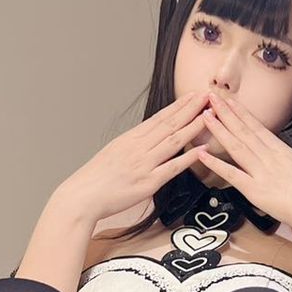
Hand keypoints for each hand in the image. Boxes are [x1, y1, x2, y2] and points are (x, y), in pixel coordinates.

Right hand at [59, 91, 210, 222]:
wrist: (82, 196)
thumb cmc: (96, 178)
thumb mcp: (114, 152)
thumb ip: (133, 145)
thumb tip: (148, 138)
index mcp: (130, 139)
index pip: (159, 118)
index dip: (178, 105)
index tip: (192, 95)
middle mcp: (138, 147)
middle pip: (169, 124)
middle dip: (190, 108)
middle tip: (208, 95)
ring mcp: (144, 164)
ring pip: (173, 141)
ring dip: (193, 126)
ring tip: (209, 115)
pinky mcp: (147, 183)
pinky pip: (171, 168)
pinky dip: (188, 158)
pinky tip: (201, 150)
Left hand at [195, 89, 291, 232]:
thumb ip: (283, 158)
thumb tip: (274, 152)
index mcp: (281, 151)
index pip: (257, 126)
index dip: (241, 112)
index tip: (229, 100)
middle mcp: (270, 157)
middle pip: (244, 130)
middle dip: (226, 112)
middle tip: (211, 97)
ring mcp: (261, 172)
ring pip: (237, 146)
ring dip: (220, 129)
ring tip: (206, 116)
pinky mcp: (255, 190)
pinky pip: (232, 174)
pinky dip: (216, 164)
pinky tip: (203, 154)